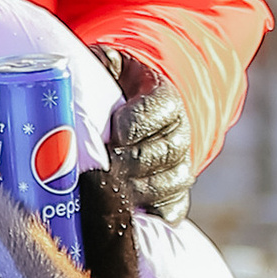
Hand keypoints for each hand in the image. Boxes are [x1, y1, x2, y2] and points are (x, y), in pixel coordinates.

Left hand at [95, 48, 195, 223]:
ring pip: (165, 185)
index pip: (158, 110)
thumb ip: (104, 59)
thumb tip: (95, 60)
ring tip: (102, 194)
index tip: (115, 132)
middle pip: (159, 153)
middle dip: (127, 163)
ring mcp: (179, 168)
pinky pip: (169, 211)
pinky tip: (121, 218)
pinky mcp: (175, 197)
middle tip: (97, 170)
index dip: (136, 123)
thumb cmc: (119, 89)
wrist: (141, 116)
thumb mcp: (113, 65)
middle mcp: (180, 135)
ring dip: (133, 191)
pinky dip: (147, 216)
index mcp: (167, 98)